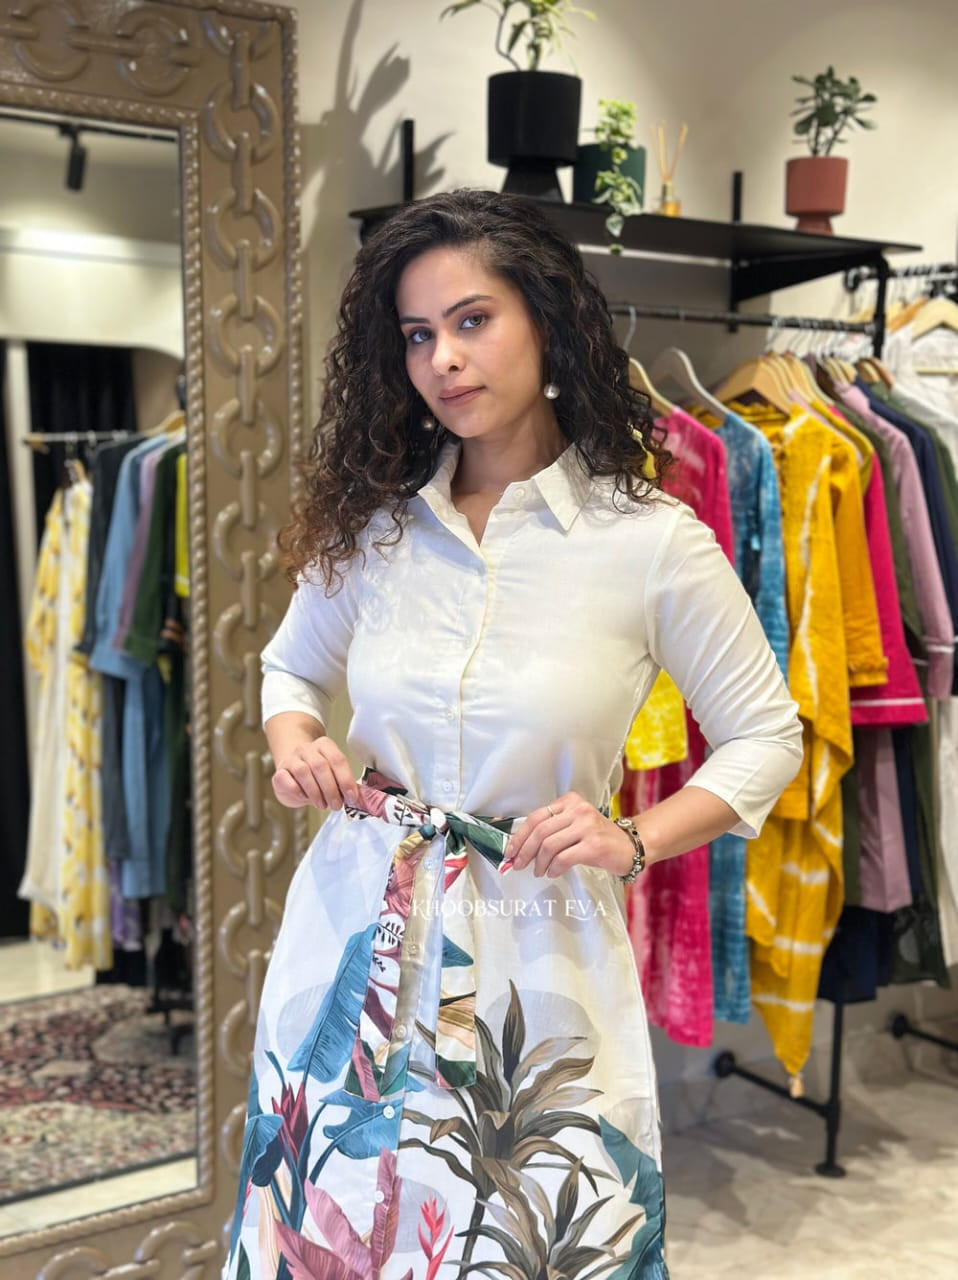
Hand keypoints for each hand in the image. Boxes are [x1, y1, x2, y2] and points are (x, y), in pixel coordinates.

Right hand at [271, 735, 358, 811]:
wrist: (292, 774)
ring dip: (316, 792)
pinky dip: (298, 791)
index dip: (346, 779)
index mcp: (325, 745)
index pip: (337, 759)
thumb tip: (355, 798)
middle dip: (331, 789)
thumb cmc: (316, 777)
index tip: (351, 796)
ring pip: (303, 772)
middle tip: (337, 805)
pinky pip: (286, 780)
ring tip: (323, 805)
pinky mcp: (279, 772)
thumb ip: (343, 783)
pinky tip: (305, 798)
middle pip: (321, 766)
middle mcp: (307, 749)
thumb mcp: (332, 776)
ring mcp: (291, 759)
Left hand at [503, 792, 634, 878]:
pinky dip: (553, 868)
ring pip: (549, 845)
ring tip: (538, 871)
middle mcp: (578, 810)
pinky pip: (563, 858)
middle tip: (518, 866)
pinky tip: (552, 873)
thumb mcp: (574, 826)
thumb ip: (551, 830)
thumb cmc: (597, 838)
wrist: (630, 845)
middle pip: (540, 831)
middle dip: (525, 851)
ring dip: (539, 863)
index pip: (536, 817)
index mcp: (570, 801)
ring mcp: (587, 826)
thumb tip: (520, 848)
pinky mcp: (594, 845)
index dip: (519, 836)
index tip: (510, 852)